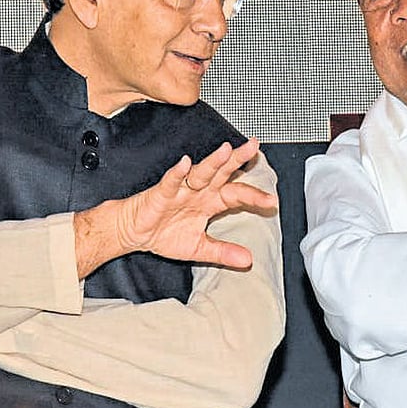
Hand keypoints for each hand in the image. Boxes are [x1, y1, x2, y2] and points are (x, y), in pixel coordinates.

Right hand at [74, 138, 276, 276]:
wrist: (134, 233)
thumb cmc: (164, 234)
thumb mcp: (199, 249)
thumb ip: (223, 252)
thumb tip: (248, 260)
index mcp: (210, 201)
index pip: (236, 194)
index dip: (254, 196)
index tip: (272, 201)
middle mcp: (198, 191)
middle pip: (222, 173)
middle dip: (238, 160)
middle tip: (254, 147)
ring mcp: (180, 190)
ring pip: (200, 173)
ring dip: (213, 162)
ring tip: (227, 151)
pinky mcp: (161, 193)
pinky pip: (170, 181)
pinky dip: (177, 173)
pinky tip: (184, 163)